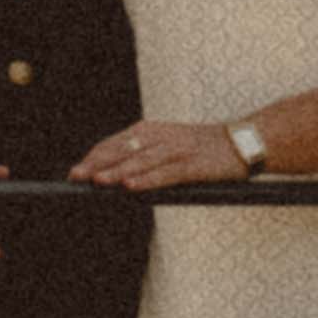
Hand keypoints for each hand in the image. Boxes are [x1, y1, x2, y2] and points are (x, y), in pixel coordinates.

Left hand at [72, 118, 247, 191]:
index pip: (116, 143)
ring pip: (141, 161)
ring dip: (117, 171)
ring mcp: (177, 150)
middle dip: (97, 164)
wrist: (242, 142)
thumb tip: (117, 172)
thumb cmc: (203, 148)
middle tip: (75, 176)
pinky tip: (131, 187)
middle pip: (123, 150)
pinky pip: (165, 174)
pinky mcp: (192, 165)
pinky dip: (147, 180)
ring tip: (97, 181)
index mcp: (153, 130)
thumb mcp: (170, 143)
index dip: (94, 157)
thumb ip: (145, 153)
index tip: (76, 171)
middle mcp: (161, 137)